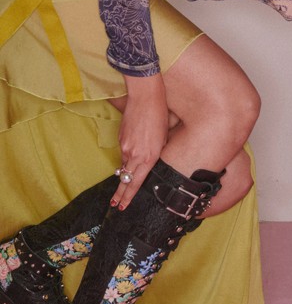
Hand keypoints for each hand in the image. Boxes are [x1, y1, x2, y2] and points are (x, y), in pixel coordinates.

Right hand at [111, 74, 168, 208]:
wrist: (145, 97)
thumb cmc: (160, 116)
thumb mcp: (164, 139)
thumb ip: (156, 155)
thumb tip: (151, 163)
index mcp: (149, 157)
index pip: (135, 183)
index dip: (128, 196)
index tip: (122, 206)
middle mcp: (135, 154)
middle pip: (124, 179)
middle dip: (120, 193)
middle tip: (115, 204)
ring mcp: (125, 146)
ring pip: (124, 164)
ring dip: (126, 171)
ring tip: (124, 182)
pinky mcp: (121, 137)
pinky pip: (123, 151)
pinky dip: (127, 155)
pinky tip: (133, 151)